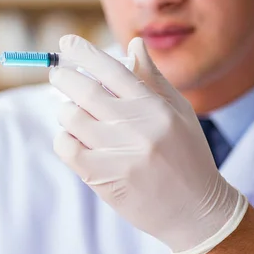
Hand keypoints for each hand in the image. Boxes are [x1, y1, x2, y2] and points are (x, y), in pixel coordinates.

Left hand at [49, 35, 247, 253]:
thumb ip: (152, 78)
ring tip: (71, 112)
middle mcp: (137, 127)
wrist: (196, 211)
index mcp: (155, 107)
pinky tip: (73, 138)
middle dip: (63, 77)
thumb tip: (133, 42)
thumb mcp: (179, 112)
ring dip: (65, 110)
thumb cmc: (188, 155)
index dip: (85, 53)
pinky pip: (67, 147)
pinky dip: (63, 138)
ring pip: (71, 117)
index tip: (65, 42)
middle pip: (85, 91)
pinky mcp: (103, 178)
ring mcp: (119, 153)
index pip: (113, 70)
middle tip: (57, 74)